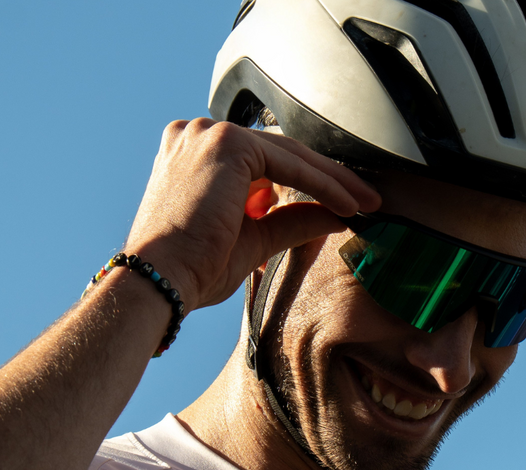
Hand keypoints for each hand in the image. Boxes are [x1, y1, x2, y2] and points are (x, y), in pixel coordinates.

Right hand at [124, 118, 379, 311]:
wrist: (159, 280)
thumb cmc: (192, 269)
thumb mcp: (256, 239)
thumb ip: (294, 220)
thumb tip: (338, 216)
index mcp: (195, 153)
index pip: (266, 159)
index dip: (310, 181)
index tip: (344, 203)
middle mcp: (198, 135)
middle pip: (281, 151)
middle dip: (329, 178)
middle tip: (367, 200)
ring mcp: (208, 134)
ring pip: (289, 154)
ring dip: (331, 180)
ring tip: (364, 203)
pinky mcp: (225, 143)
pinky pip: (288, 163)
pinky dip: (321, 184)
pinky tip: (345, 204)